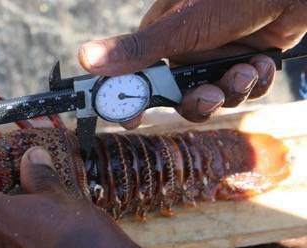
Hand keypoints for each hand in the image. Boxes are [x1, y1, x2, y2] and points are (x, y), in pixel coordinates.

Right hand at [79, 0, 306, 127]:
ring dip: (232, 89)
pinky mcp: (244, 62)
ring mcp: (216, 57)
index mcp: (161, 39)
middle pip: (178, 97)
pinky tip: (262, 62)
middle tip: (210, 94)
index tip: (130, 120)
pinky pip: (242, 90)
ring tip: (247, 69)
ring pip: (213, 98)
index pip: (137, 77)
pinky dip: (254, 81)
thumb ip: (136, 50)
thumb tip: (85, 58)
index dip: (133, 100)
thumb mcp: (180, 27)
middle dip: (198, 100)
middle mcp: (186, 51)